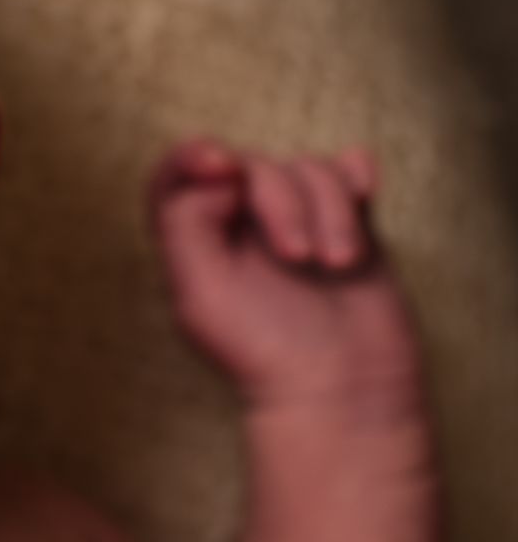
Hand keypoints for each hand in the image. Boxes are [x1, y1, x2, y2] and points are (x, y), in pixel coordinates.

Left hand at [145, 137, 425, 412]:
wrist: (345, 386)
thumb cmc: (264, 348)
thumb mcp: (200, 293)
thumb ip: (186, 223)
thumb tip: (220, 173)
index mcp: (191, 240)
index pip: (176, 176)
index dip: (193, 156)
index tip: (224, 167)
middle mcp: (237, 224)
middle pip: (251, 166)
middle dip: (279, 202)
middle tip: (296, 257)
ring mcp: (294, 220)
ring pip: (305, 168)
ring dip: (328, 210)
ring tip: (336, 264)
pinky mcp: (344, 223)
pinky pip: (347, 172)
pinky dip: (354, 182)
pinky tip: (364, 194)